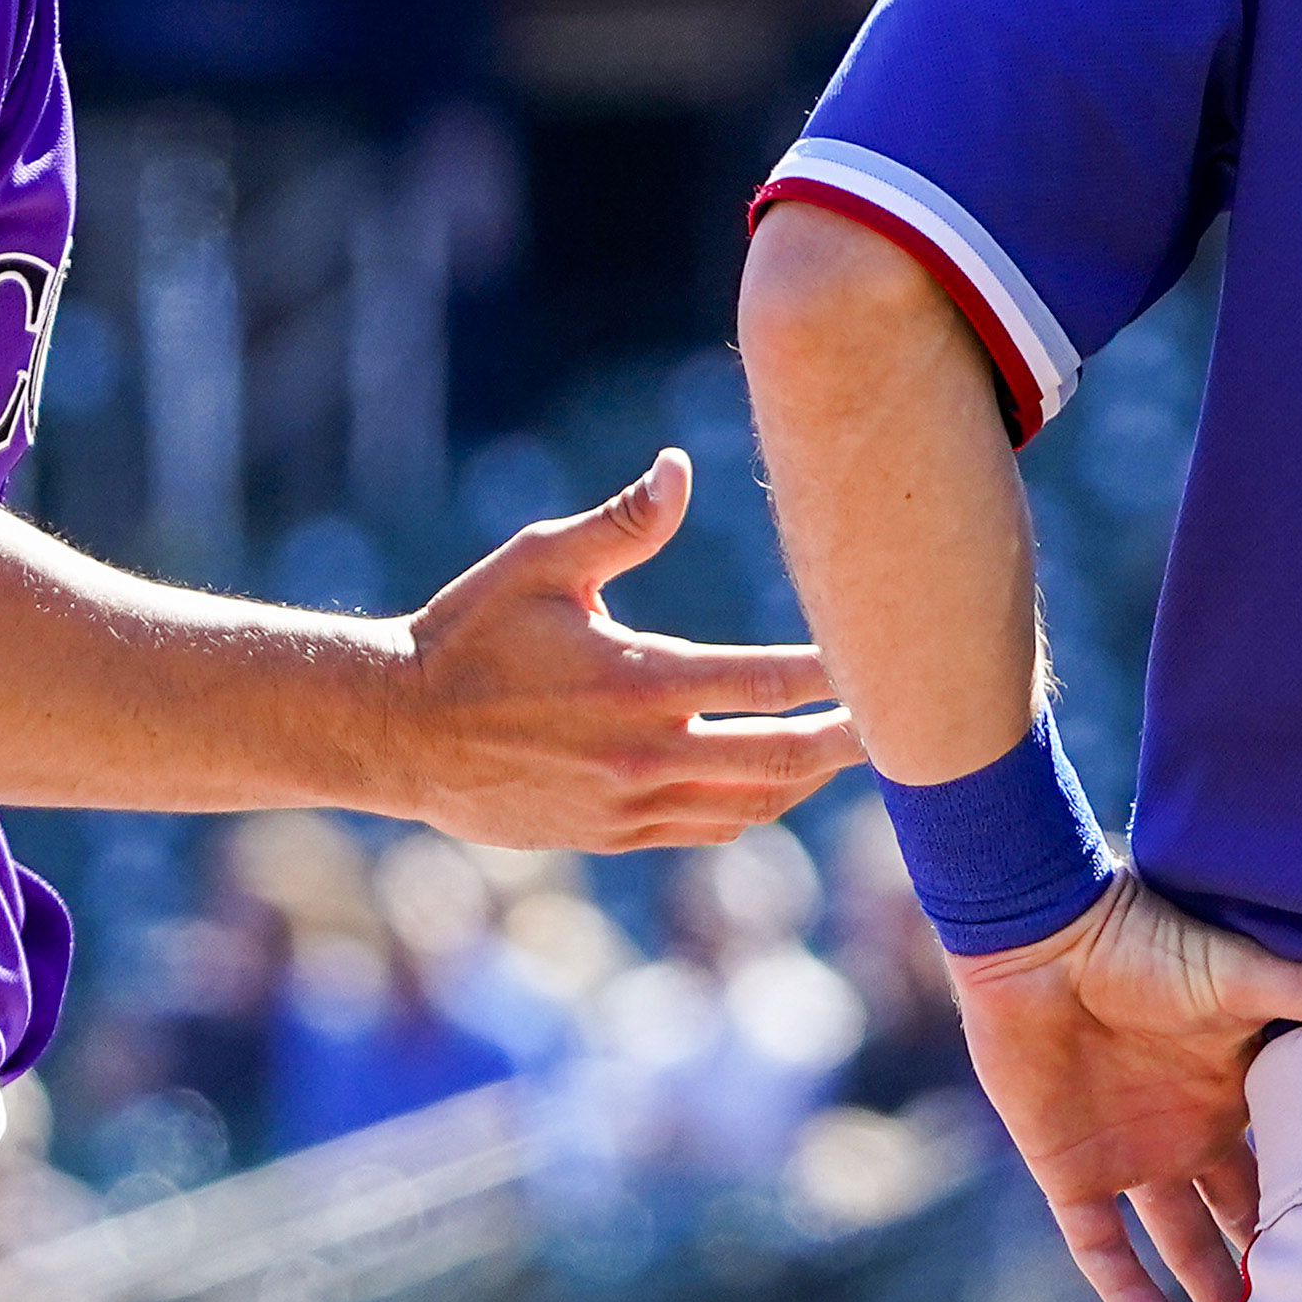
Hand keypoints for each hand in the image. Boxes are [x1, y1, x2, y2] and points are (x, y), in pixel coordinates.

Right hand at [390, 449, 861, 849]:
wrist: (394, 731)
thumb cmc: (468, 632)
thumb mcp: (538, 562)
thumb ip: (621, 522)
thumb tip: (680, 467)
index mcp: (639, 682)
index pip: (768, 682)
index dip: (837, 674)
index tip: (887, 657)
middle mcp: (645, 754)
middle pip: (781, 758)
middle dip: (848, 743)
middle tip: (907, 726)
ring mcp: (630, 804)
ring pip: (751, 806)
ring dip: (807, 779)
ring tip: (851, 751)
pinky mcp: (611, 833)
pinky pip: (707, 829)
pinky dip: (755, 808)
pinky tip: (776, 783)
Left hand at [945, 873, 1301, 1301]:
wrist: (1037, 941)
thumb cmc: (1141, 940)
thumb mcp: (1233, 973)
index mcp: (1235, 1090)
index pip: (1289, 1160)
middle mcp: (1190, 1130)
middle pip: (1240, 1215)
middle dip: (1275, 1267)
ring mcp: (1130, 1155)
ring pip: (1179, 1243)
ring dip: (1210, 1294)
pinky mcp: (1070, 1171)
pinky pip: (1100, 1249)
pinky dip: (1126, 1294)